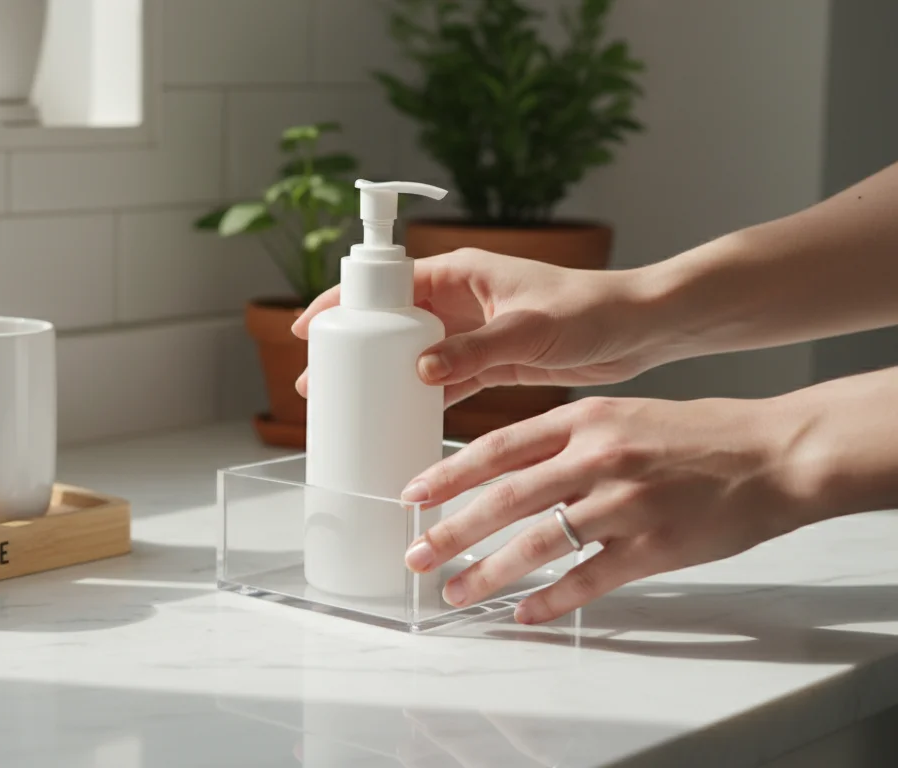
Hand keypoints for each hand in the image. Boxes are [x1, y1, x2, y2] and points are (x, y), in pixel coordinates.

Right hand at [292, 248, 669, 404]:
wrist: (641, 329)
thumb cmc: (592, 309)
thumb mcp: (527, 329)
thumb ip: (473, 350)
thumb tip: (421, 370)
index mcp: (460, 272)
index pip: (384, 283)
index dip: (343, 304)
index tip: (311, 329)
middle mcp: (459, 300)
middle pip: (389, 322)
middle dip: (353, 348)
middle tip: (318, 381)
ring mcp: (472, 332)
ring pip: (411, 354)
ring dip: (382, 377)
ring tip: (348, 404)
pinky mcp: (491, 361)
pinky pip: (443, 380)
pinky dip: (421, 398)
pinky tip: (400, 417)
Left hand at [400, 396, 806, 623]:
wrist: (775, 452)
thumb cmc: (698, 434)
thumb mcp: (621, 415)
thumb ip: (565, 439)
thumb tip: (505, 469)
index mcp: (585, 419)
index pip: (498, 447)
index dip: (449, 473)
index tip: (412, 495)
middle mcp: (598, 457)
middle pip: (505, 498)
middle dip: (452, 531)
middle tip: (417, 556)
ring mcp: (626, 503)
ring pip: (538, 544)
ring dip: (489, 574)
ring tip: (457, 592)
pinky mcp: (655, 546)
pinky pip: (588, 580)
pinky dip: (550, 601)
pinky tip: (523, 614)